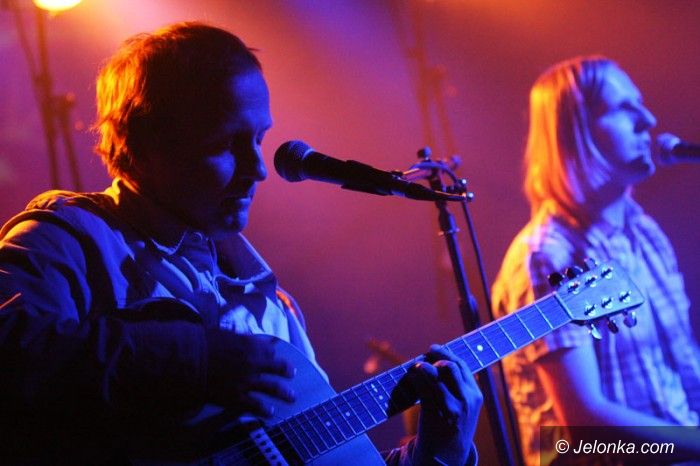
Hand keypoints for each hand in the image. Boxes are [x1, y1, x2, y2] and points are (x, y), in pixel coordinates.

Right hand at [205, 330, 295, 418]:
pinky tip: (270, 412)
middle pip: (277, 368)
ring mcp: (247, 381)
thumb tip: (248, 337)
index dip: (273, 352)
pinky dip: (264, 409)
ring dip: (284, 393)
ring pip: (272, 388)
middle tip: (291, 374)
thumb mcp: (223, 333)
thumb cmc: (201, 344)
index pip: (269, 349)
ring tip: (291, 397)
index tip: (275, 354)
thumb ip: (239, 337)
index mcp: (250, 345)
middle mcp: (253, 363)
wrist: (188, 362)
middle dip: (286, 370)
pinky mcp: (237, 397)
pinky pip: (255, 405)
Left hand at [409, 344, 481, 465]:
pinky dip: (416, 378)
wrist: (449, 455)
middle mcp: (466, 400)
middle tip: (425, 355)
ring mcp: (451, 408)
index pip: (462, 365)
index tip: (434, 348)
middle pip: (450, 367)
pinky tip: (412, 375)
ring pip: (435, 376)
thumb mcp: (464, 406)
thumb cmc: (454, 425)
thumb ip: (458, 386)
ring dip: (423, 366)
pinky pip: (423, 389)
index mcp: (475, 395)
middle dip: (436, 357)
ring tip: (416, 366)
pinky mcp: (434, 414)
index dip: (446, 354)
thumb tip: (440, 360)